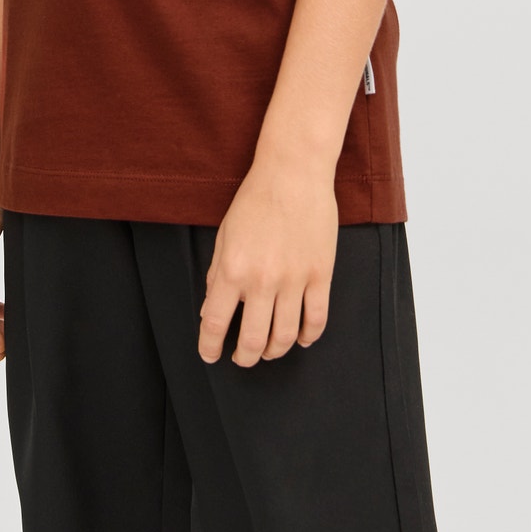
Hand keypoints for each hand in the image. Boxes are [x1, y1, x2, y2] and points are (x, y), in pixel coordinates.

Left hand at [198, 152, 338, 365]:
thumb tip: (209, 310)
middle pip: (252, 340)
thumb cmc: (255, 200)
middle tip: (242, 358)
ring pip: (286, 336)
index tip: (210, 354)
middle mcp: (262, 280)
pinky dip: (309, 336)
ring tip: (269, 350)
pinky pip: (316, 319)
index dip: (209, 346)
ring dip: (275, 351)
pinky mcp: (320, 275)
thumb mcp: (224, 236)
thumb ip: (216, 275)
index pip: (215, 323)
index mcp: (232, 269)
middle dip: (245, 357)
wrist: (293, 173)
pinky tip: (301, 338)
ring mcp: (294, 280)